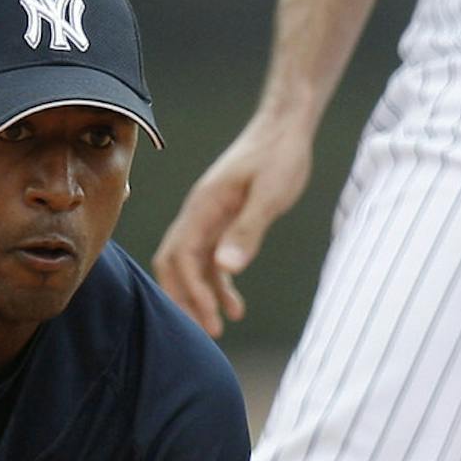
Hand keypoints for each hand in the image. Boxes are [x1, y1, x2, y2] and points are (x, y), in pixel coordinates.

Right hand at [152, 114, 315, 336]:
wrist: (285, 128)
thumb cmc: (279, 156)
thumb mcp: (269, 194)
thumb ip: (247, 231)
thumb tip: (225, 267)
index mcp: (204, 208)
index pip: (182, 257)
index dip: (192, 290)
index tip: (211, 318)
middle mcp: (199, 214)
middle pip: (176, 264)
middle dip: (185, 299)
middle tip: (205, 332)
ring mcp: (209, 217)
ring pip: (191, 264)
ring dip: (200, 296)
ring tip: (218, 327)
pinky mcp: (224, 219)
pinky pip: (210, 257)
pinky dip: (217, 282)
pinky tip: (234, 304)